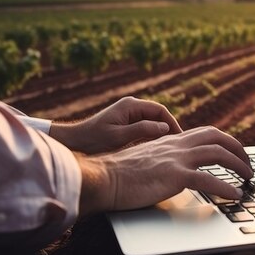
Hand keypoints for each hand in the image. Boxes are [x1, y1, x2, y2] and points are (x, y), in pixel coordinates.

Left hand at [50, 96, 181, 153]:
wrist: (74, 143)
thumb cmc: (93, 140)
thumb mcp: (119, 136)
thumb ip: (142, 130)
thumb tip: (165, 127)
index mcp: (130, 105)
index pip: (160, 110)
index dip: (172, 123)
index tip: (180, 137)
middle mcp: (131, 106)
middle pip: (158, 115)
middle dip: (169, 128)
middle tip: (179, 145)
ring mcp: (129, 115)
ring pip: (153, 122)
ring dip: (162, 133)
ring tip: (171, 148)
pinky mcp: (126, 124)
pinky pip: (145, 128)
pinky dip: (153, 137)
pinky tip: (157, 149)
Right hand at [77, 126, 253, 215]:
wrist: (103, 177)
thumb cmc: (120, 173)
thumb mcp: (146, 159)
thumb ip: (162, 159)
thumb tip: (174, 169)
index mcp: (170, 141)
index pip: (205, 133)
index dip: (224, 140)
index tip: (234, 150)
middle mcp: (177, 145)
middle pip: (218, 138)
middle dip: (238, 149)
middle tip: (247, 164)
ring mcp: (177, 159)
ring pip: (219, 154)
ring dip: (239, 165)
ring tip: (249, 177)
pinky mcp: (174, 176)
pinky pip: (208, 180)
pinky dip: (226, 188)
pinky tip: (235, 195)